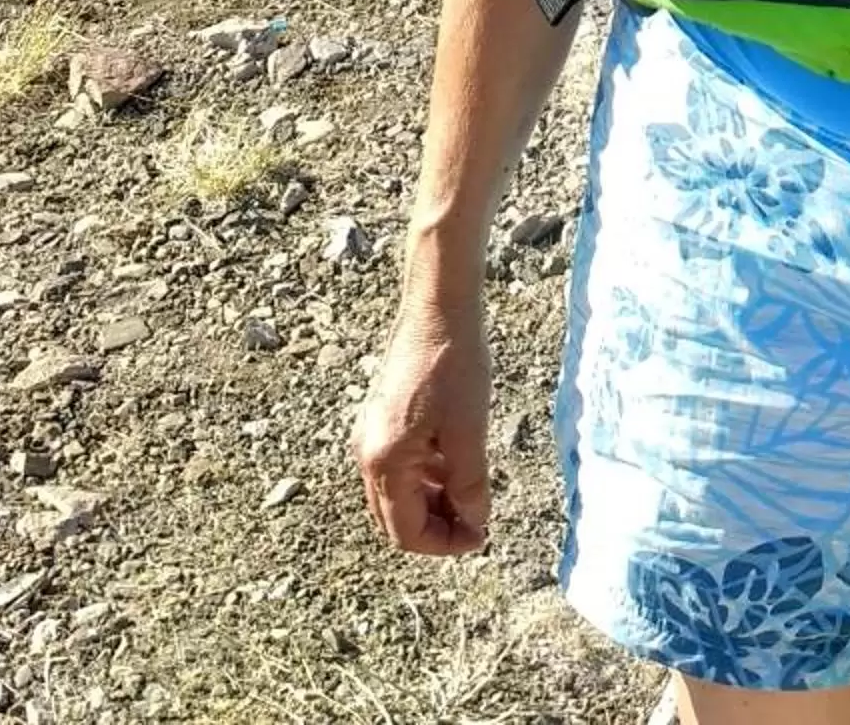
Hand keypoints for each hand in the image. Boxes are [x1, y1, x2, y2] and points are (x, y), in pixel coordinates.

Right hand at [353, 296, 491, 557]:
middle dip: (437, 526)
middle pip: (396, 517)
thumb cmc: (454, 364)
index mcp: (383, 462)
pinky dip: (428, 474)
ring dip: (434, 501)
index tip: (482, 535)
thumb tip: (474, 524)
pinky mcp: (381, 415)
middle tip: (477, 519)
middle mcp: (367, 452)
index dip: (445, 543)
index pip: (406, 532)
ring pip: (399, 491)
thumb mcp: (469, 432)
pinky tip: (457, 461)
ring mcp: (371, 432)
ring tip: (473, 490)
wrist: (438, 305)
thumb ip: (470, 487)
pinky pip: (400, 463)